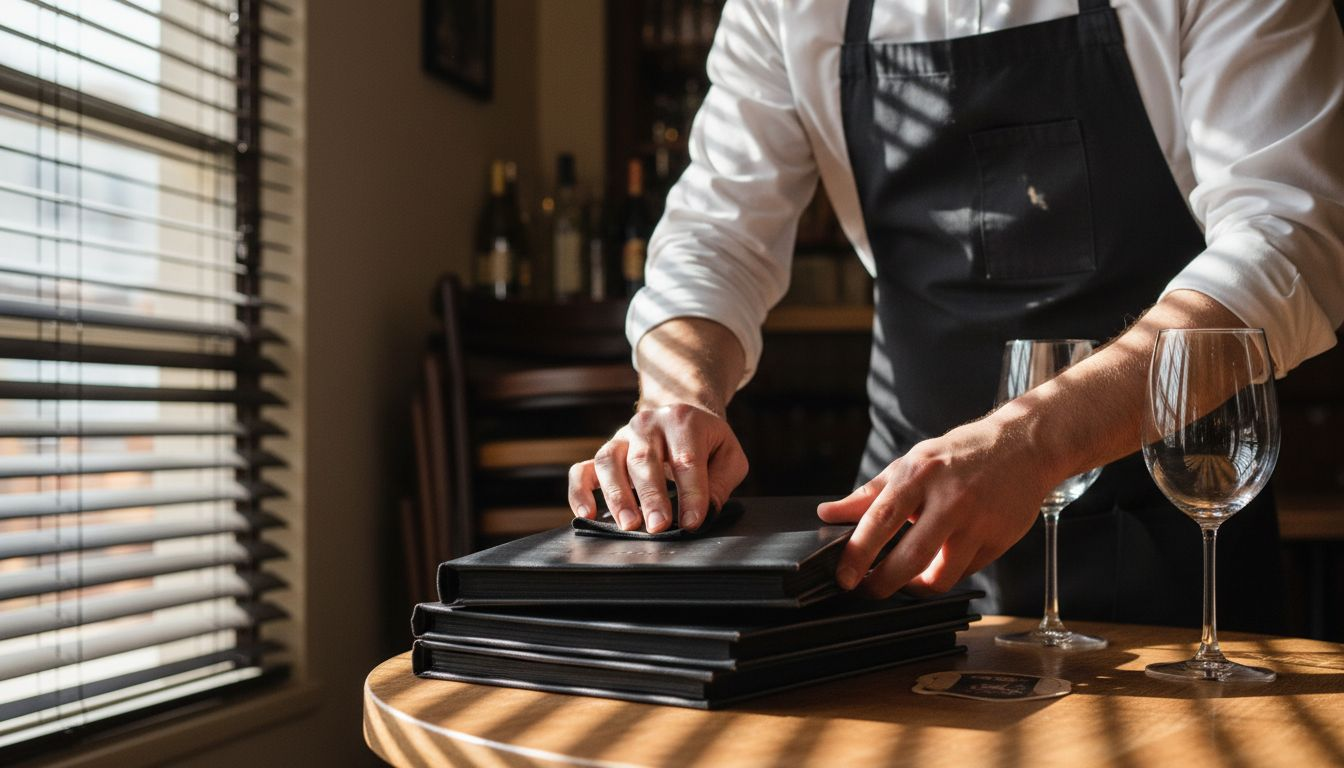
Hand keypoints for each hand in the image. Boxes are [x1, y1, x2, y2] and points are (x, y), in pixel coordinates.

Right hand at [568, 404, 749, 532]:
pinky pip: (583, 470)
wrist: (683, 417)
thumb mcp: (728, 455)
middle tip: (658, 526)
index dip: (690, 494)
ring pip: (610, 462)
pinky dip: (580, 492)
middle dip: (651, 496)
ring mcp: (621, 438)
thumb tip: (703, 513)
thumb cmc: (707, 442)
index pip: (686, 460)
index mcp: (683, 422)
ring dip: (617, 495)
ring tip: (629, 525)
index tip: (692, 523)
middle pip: (644, 460)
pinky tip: (586, 514)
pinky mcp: (605, 453)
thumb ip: (720, 483)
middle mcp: (647, 425)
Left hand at [817, 410, 1058, 596]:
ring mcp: (978, 522)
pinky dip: (946, 573)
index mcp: (919, 475)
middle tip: (867, 591)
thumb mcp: (910, 463)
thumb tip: (828, 513)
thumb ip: (868, 494)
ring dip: (915, 588)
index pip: (880, 520)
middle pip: (910, 558)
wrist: (1023, 446)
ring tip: (902, 582)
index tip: (843, 578)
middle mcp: (950, 499)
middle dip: (882, 585)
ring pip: (940, 577)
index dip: (858, 554)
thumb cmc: (958, 455)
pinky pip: (965, 572)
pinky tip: (939, 562)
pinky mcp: (1000, 540)